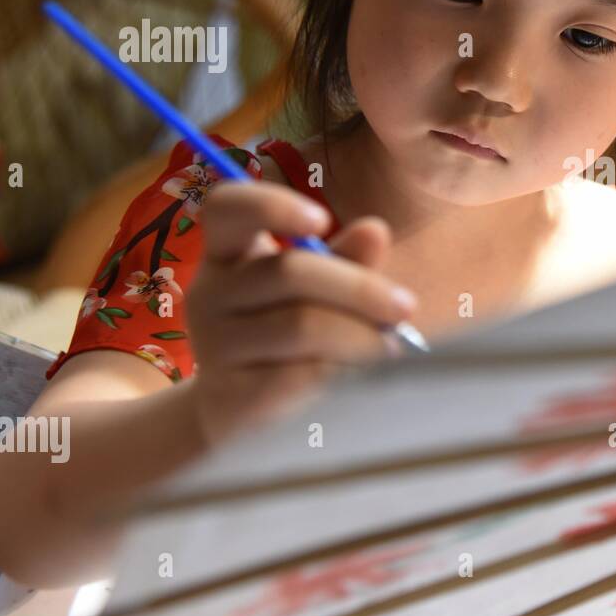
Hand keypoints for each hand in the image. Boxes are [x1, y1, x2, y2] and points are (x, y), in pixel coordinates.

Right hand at [185, 180, 417, 446]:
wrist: (240, 410)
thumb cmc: (287, 331)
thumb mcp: (317, 289)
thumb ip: (346, 260)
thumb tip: (376, 229)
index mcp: (227, 251)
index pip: (228, 207)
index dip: (271, 205)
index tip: (322, 219)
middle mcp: (210, 292)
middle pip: (288, 272)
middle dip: (359, 287)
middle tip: (406, 306)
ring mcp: (215, 345)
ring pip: (301, 327)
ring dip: (360, 336)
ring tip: (390, 346)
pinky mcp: (230, 395)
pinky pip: (299, 376)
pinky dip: (340, 373)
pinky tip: (358, 376)